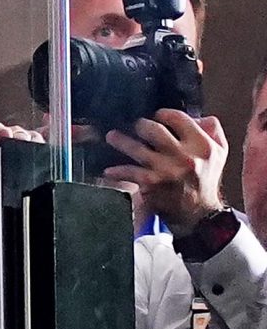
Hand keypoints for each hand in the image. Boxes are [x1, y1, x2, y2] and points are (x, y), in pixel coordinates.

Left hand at [103, 110, 227, 233]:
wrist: (200, 214)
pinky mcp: (151, 184)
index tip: (156, 116)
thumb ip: (211, 130)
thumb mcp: (219, 153)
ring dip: (121, 141)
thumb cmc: (205, 179)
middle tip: (135, 126)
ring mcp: (165, 170)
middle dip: (140, 125)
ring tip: (112, 136)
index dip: (164, 114)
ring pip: (137, 148)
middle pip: (154, 129)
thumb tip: (196, 115)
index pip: (178, 118)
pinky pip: (129, 172)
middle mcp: (184, 156)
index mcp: (203, 146)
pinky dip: (117, 171)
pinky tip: (109, 170)